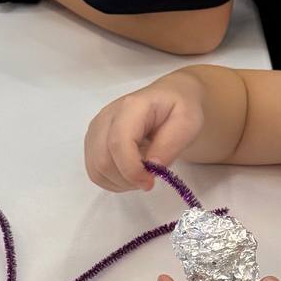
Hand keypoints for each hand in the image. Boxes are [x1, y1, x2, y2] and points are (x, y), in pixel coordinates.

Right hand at [84, 74, 203, 191]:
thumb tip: (152, 166)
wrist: (169, 99)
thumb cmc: (180, 108)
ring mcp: (96, 129)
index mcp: (131, 107)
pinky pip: (95, 172)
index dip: (131, 170)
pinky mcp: (93, 141)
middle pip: (103, 160)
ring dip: (121, 182)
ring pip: (96, 169)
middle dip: (128, 179)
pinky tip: (130, 172)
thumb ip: (170, 144)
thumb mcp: (188, 123)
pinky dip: (113, 181)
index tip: (150, 182)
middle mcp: (106, 116)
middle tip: (150, 178)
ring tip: (142, 172)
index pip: (118, 143)